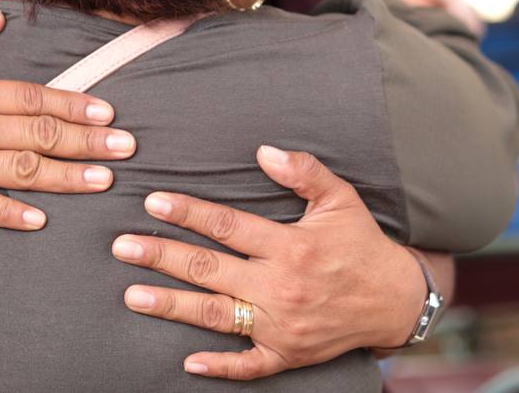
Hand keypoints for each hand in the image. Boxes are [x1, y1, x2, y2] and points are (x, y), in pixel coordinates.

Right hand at [0, 11, 135, 229]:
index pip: (29, 97)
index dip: (71, 104)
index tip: (106, 112)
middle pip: (36, 133)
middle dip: (86, 140)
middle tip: (126, 147)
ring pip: (20, 170)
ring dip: (66, 176)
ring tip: (103, 180)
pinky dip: (13, 212)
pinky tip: (42, 218)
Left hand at [111, 146, 423, 379]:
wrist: (396, 301)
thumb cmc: (362, 244)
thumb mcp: (341, 199)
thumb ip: (304, 171)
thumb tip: (264, 151)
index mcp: (291, 246)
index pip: (228, 226)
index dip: (188, 213)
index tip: (153, 202)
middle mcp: (281, 287)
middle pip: (209, 270)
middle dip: (162, 256)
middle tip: (122, 247)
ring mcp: (281, 325)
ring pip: (216, 315)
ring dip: (171, 305)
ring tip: (132, 295)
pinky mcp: (287, 354)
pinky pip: (248, 365)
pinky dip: (219, 366)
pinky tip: (187, 362)